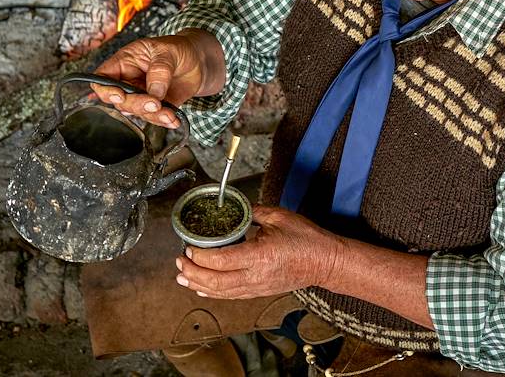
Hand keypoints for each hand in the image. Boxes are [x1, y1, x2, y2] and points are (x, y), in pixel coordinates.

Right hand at [89, 30, 224, 127]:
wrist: (198, 61)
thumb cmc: (178, 49)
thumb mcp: (168, 51)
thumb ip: (160, 70)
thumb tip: (154, 92)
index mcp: (125, 62)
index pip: (103, 78)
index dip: (105, 89)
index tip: (119, 95)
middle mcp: (129, 81)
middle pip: (119, 100)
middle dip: (136, 105)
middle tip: (154, 103)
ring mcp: (142, 95)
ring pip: (137, 112)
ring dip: (152, 115)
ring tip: (169, 114)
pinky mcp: (156, 106)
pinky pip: (154, 117)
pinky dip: (164, 121)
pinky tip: (173, 120)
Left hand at [175, 206, 344, 299]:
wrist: (325, 262)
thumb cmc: (307, 240)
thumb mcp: (279, 217)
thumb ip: (253, 212)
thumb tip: (235, 208)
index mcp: (260, 255)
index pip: (220, 260)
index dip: (200, 256)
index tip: (189, 247)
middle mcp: (256, 276)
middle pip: (215, 282)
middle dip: (192, 273)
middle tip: (179, 262)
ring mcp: (257, 287)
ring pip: (221, 292)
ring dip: (198, 285)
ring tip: (182, 277)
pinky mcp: (259, 292)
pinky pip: (231, 295)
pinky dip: (213, 292)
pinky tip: (202, 287)